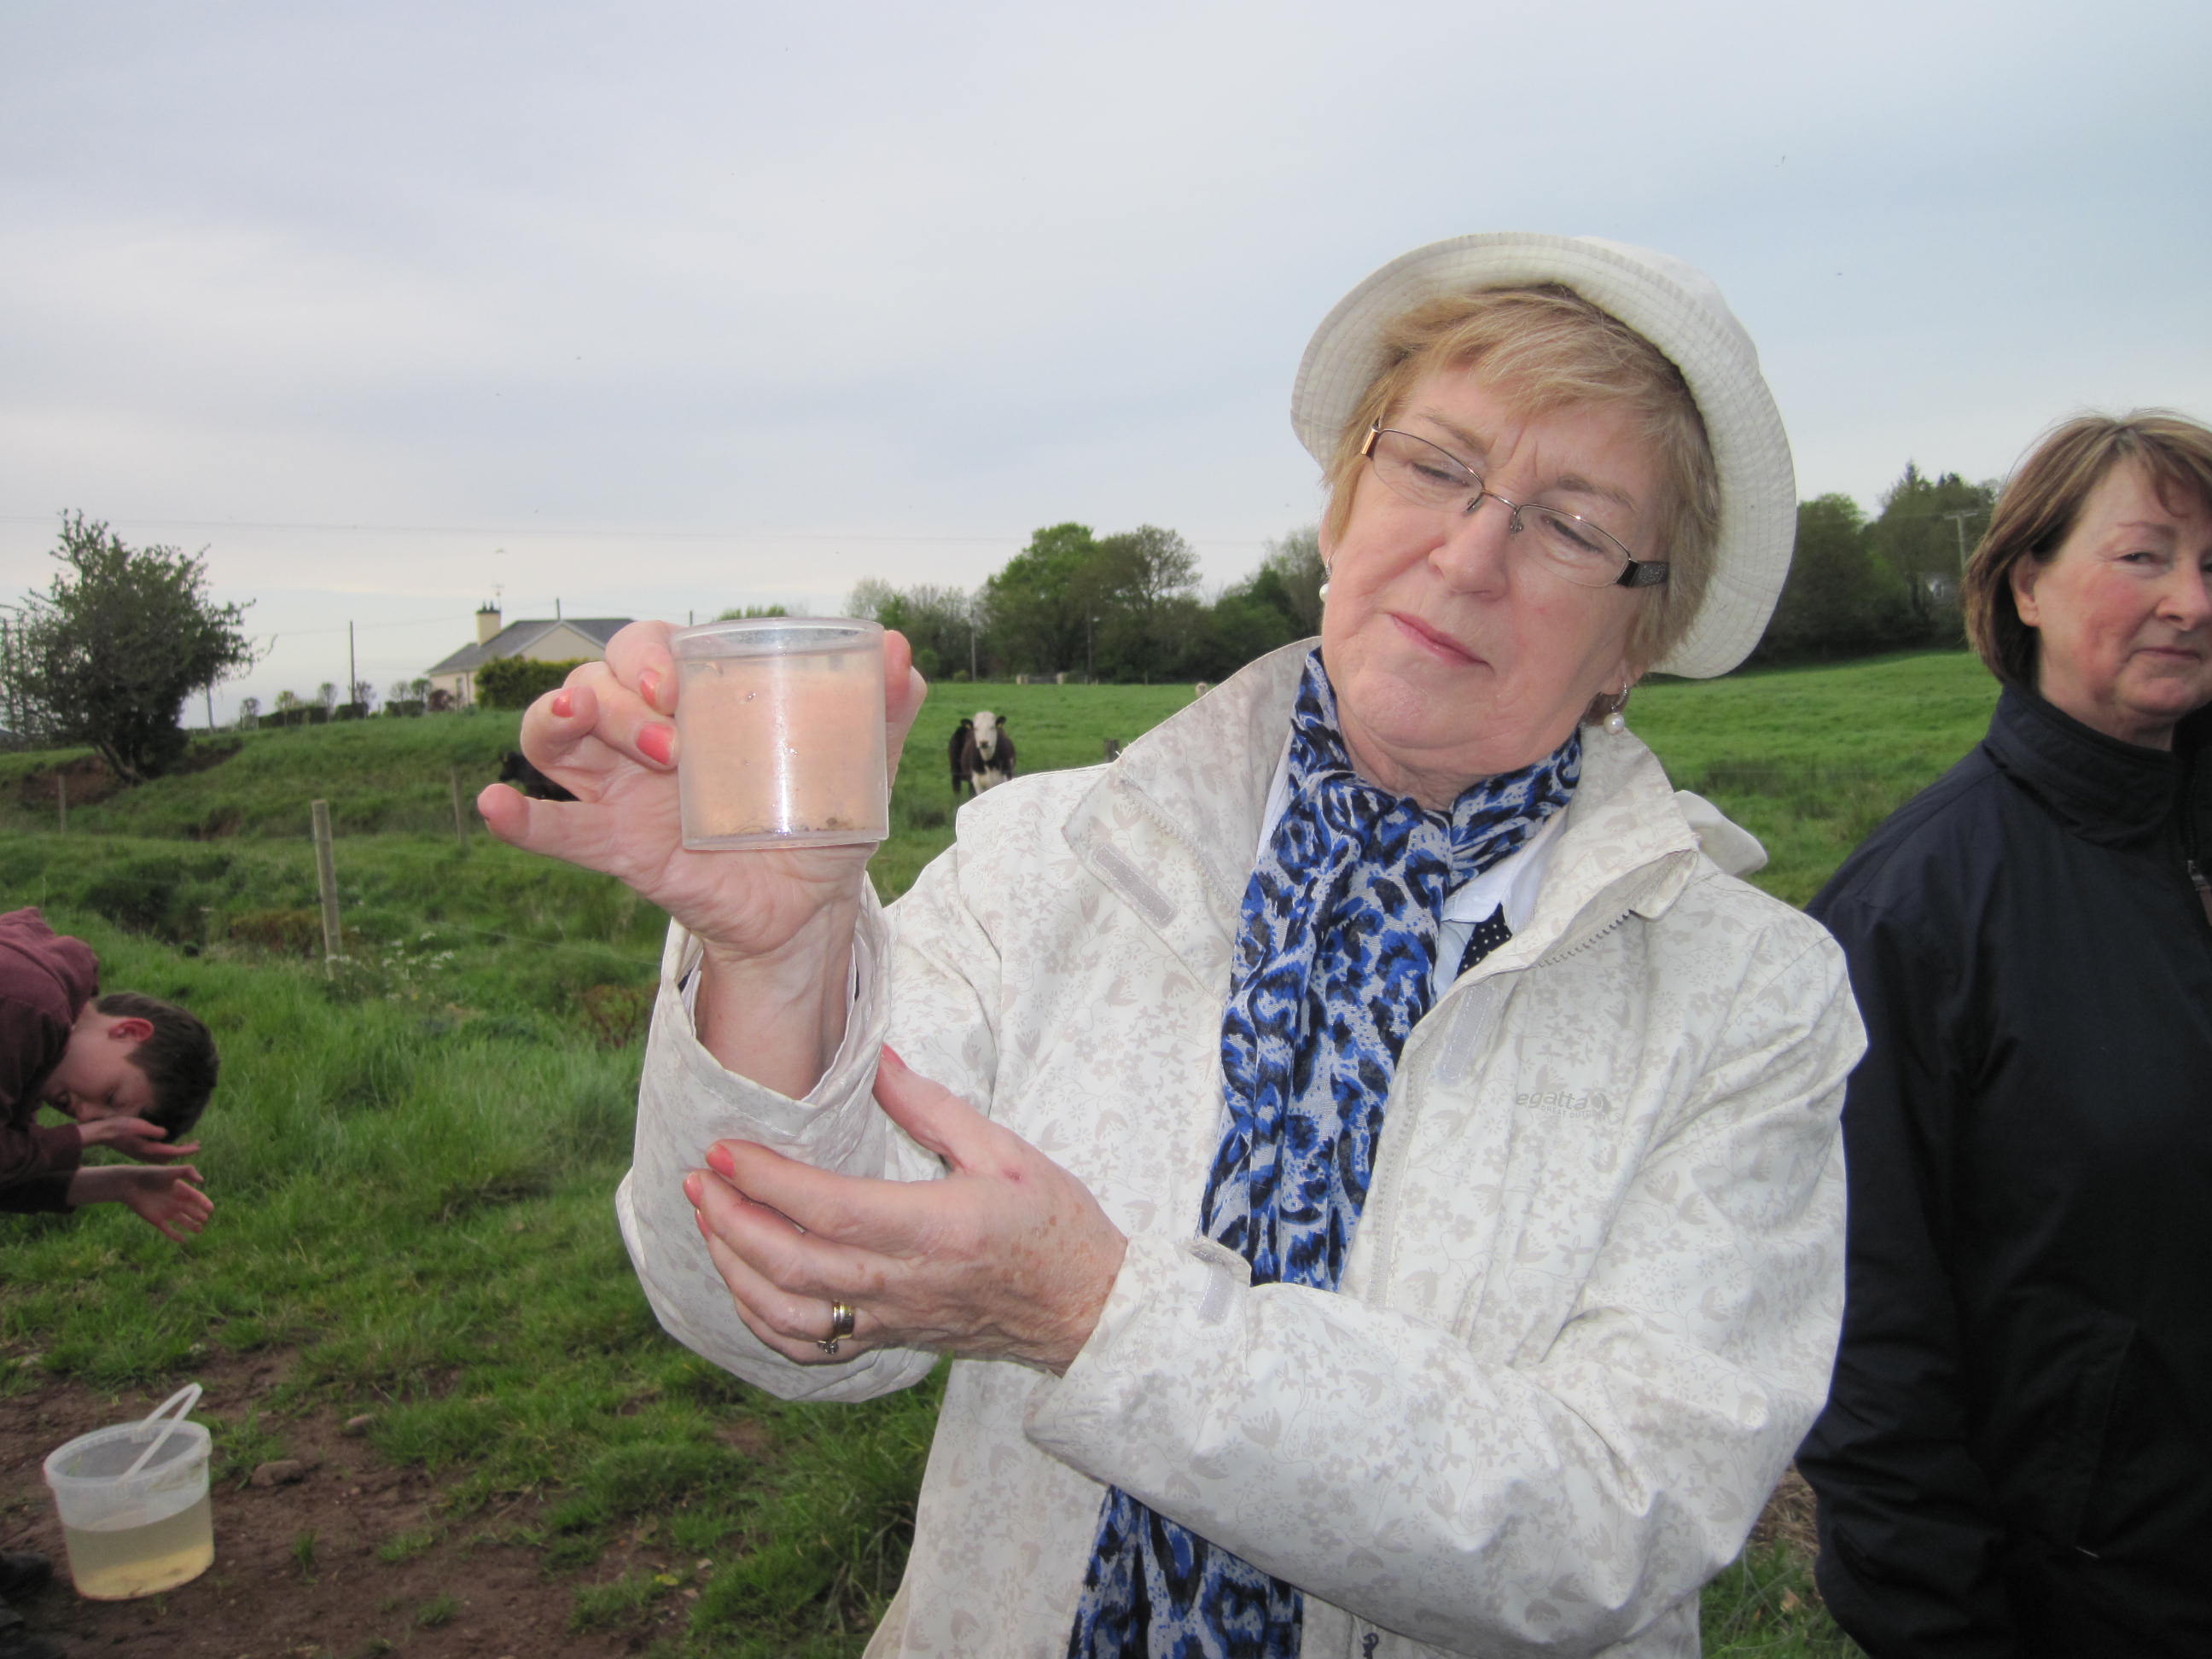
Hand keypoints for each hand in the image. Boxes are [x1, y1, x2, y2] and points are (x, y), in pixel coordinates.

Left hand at [67, 1165, 212, 1243]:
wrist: (130, 1184)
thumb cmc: (151, 1175)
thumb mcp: (171, 1171)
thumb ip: (188, 1171)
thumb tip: (201, 1181)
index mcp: (181, 1190)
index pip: (197, 1198)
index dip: (204, 1203)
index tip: (210, 1209)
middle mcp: (175, 1202)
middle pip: (191, 1211)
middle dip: (199, 1216)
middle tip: (205, 1219)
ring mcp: (167, 1212)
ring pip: (183, 1221)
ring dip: (191, 1226)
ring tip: (199, 1230)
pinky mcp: (157, 1220)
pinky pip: (168, 1230)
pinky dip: (175, 1235)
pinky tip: (183, 1240)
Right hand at [77, 1116, 200, 1161]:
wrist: (102, 1133)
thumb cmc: (120, 1127)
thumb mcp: (139, 1126)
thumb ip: (153, 1131)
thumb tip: (166, 1134)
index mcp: (149, 1149)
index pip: (173, 1152)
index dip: (187, 1149)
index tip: (198, 1146)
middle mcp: (146, 1155)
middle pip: (170, 1157)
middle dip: (184, 1151)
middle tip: (196, 1145)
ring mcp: (141, 1155)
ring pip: (163, 1158)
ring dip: (175, 1153)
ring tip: (185, 1145)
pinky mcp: (137, 1152)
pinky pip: (156, 1156)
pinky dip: (166, 1153)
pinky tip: (167, 1147)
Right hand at [478, 621, 928, 960]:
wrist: (811, 911)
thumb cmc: (823, 820)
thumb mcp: (860, 767)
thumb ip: (882, 711)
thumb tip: (902, 652)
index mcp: (699, 699)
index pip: (648, 647)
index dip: (647, 653)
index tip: (675, 682)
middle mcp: (647, 734)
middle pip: (593, 681)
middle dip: (616, 696)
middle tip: (669, 739)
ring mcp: (622, 790)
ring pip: (554, 735)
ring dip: (559, 721)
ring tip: (576, 722)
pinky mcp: (617, 847)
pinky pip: (555, 828)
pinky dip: (518, 817)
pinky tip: (493, 806)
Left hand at [683, 1047, 1127, 1374]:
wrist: (1086, 1308)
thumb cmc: (1054, 1225)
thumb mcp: (1006, 1151)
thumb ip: (931, 1107)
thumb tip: (874, 1058)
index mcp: (936, 1230)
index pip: (831, 1210)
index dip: (769, 1182)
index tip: (726, 1149)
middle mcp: (905, 1283)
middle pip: (793, 1265)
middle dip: (732, 1220)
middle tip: (700, 1178)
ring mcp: (892, 1320)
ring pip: (788, 1313)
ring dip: (735, 1269)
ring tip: (710, 1222)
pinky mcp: (889, 1340)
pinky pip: (808, 1347)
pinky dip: (761, 1319)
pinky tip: (743, 1282)